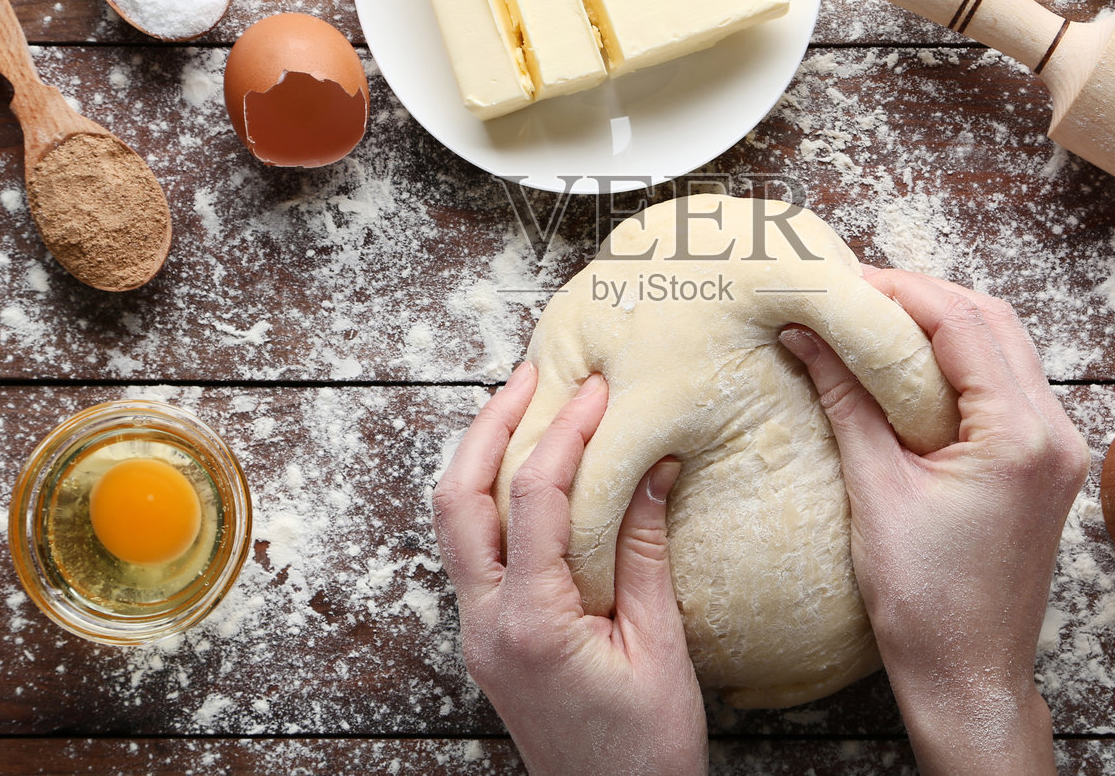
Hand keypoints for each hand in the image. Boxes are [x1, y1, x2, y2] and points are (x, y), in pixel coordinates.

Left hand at [432, 362, 707, 775]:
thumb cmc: (645, 749)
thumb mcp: (660, 646)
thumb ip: (647, 552)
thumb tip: (654, 466)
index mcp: (532, 623)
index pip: (536, 499)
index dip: (567, 433)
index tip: (597, 390)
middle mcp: (487, 623)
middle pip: (457, 499)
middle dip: (489, 427)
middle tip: (529, 376)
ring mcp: (479, 634)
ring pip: (453, 525)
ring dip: (480, 459)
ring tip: (521, 409)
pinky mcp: (488, 641)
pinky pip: (473, 553)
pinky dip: (491, 501)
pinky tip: (527, 478)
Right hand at [780, 271, 1088, 775]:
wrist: (969, 677)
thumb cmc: (925, 603)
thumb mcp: (875, 492)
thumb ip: (846, 402)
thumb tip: (808, 334)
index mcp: (1020, 436)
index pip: (963, 324)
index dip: (900, 291)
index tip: (845, 280)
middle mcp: (1054, 433)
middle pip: (993, 322)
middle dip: (924, 297)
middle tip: (856, 292)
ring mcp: (1057, 450)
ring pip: (1005, 349)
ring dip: (944, 326)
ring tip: (875, 322)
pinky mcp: (1045, 466)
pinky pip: (1007, 388)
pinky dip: (959, 365)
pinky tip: (909, 369)